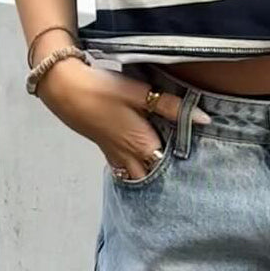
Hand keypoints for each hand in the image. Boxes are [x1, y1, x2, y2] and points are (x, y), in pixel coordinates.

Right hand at [35, 57, 209, 179]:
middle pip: (155, 179)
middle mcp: (129, 156)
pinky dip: (137, 173)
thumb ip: (171, 106)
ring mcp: (116, 156)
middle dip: (171, 181)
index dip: (187, 169)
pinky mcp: (106, 150)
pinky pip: (125, 171)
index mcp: (142, 144)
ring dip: (154, 178)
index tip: (204, 168)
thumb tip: (204, 119)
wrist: (65, 89)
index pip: (170, 168)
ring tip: (173, 176)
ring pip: (139, 178)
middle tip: (192, 179)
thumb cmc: (103, 90)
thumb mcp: (140, 93)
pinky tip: (144, 167)